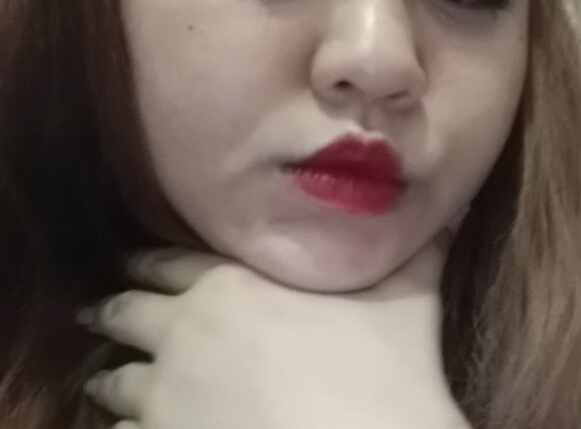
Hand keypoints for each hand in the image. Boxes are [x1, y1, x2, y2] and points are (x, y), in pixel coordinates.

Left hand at [78, 235, 470, 428]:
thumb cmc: (386, 367)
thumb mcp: (411, 292)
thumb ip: (422, 244)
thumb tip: (449, 204)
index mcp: (231, 286)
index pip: (169, 262)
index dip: (151, 262)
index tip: (137, 263)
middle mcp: (186, 333)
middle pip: (128, 312)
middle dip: (115, 311)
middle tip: (101, 313)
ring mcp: (168, 396)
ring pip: (117, 378)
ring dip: (113, 375)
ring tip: (107, 378)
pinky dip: (127, 427)